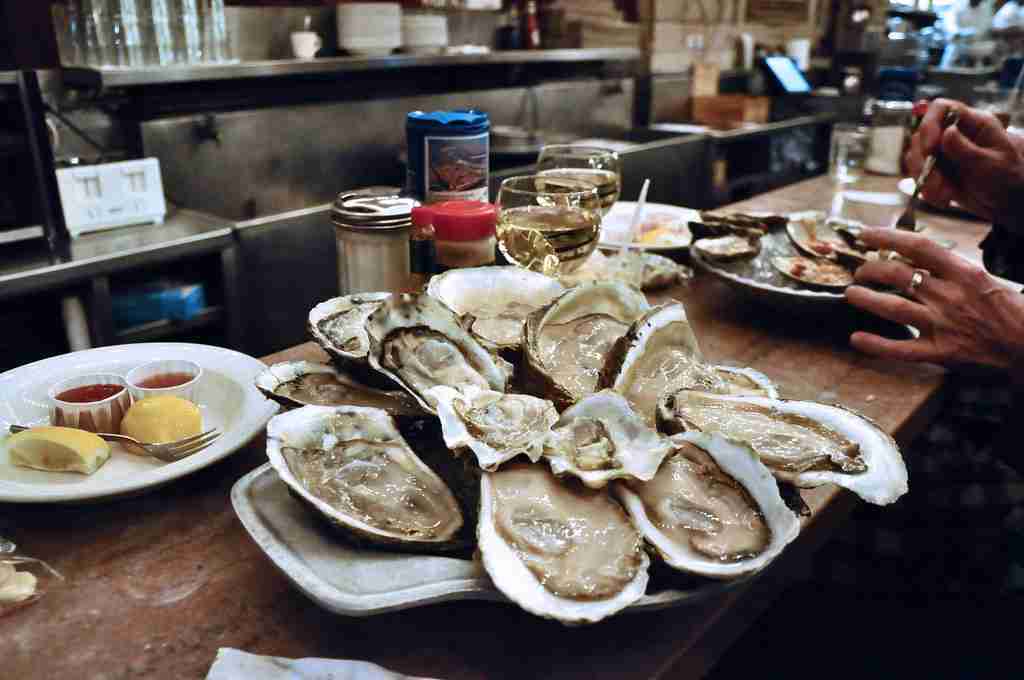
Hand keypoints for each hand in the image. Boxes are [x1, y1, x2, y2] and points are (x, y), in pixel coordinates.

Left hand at [845, 228, 1023, 379]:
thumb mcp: (987, 281)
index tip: (866, 234)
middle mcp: (950, 296)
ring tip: (850, 293)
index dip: (888, 237)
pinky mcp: (941, 353)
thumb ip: (954, 271)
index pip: (919, 247)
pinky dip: (876, 344)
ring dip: (867, 299)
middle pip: (899, 275)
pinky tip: (856, 339)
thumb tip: (921, 258)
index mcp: (965, 274)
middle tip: (859, 271)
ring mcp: (943, 325)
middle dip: (872, 269)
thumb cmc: (1014, 313)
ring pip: (894, 307)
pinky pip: (900, 349)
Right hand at [903, 100, 1023, 221]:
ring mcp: (943, 151)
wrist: (1005, 204)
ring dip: (925, 179)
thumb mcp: (990, 165)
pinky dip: (926, 189)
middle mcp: (955, 133)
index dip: (929, 124)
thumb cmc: (1008, 180)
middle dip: (925, 162)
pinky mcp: (936, 168)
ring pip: (916, 157)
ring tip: (944, 195)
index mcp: (974, 123)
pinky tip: (942, 199)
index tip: (929, 149)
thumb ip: (966, 150)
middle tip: (937, 183)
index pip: (942, 108)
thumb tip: (947, 132)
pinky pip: (918, 174)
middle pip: (922, 135)